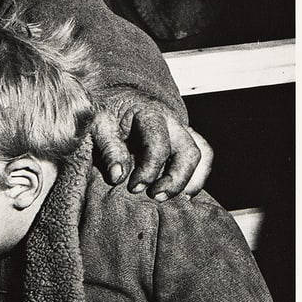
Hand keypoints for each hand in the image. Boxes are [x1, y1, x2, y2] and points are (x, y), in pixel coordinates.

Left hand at [92, 95, 212, 199]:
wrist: (112, 101)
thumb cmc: (104, 113)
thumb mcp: (97, 125)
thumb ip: (109, 149)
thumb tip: (118, 176)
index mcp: (150, 112)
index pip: (159, 143)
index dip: (149, 169)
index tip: (134, 188)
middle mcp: (171, 120)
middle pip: (189, 151)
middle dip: (175, 179)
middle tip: (155, 196)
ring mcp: (181, 130)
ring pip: (202, 155)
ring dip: (190, 181)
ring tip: (174, 200)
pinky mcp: (183, 140)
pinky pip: (203, 157)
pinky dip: (197, 177)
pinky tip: (182, 195)